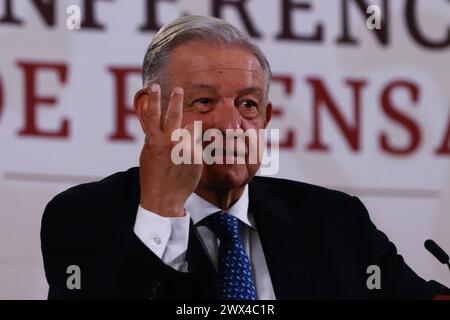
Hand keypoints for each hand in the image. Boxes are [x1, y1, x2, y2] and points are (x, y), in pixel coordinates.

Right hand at [136, 84, 202, 216]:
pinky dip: (196, 147)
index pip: (152, 114)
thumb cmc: (153, 177)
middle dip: (175, 100)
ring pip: (192, 128)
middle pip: (174, 114)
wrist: (164, 198)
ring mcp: (185, 148)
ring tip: (188, 136)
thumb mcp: (148, 156)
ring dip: (191, 128)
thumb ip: (154, 140)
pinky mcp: (197, 156)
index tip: (154, 87)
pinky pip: (199, 144)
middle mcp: (170, 141)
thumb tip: (157, 127)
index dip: (153, 99)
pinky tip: (191, 160)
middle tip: (178, 89)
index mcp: (154, 140)